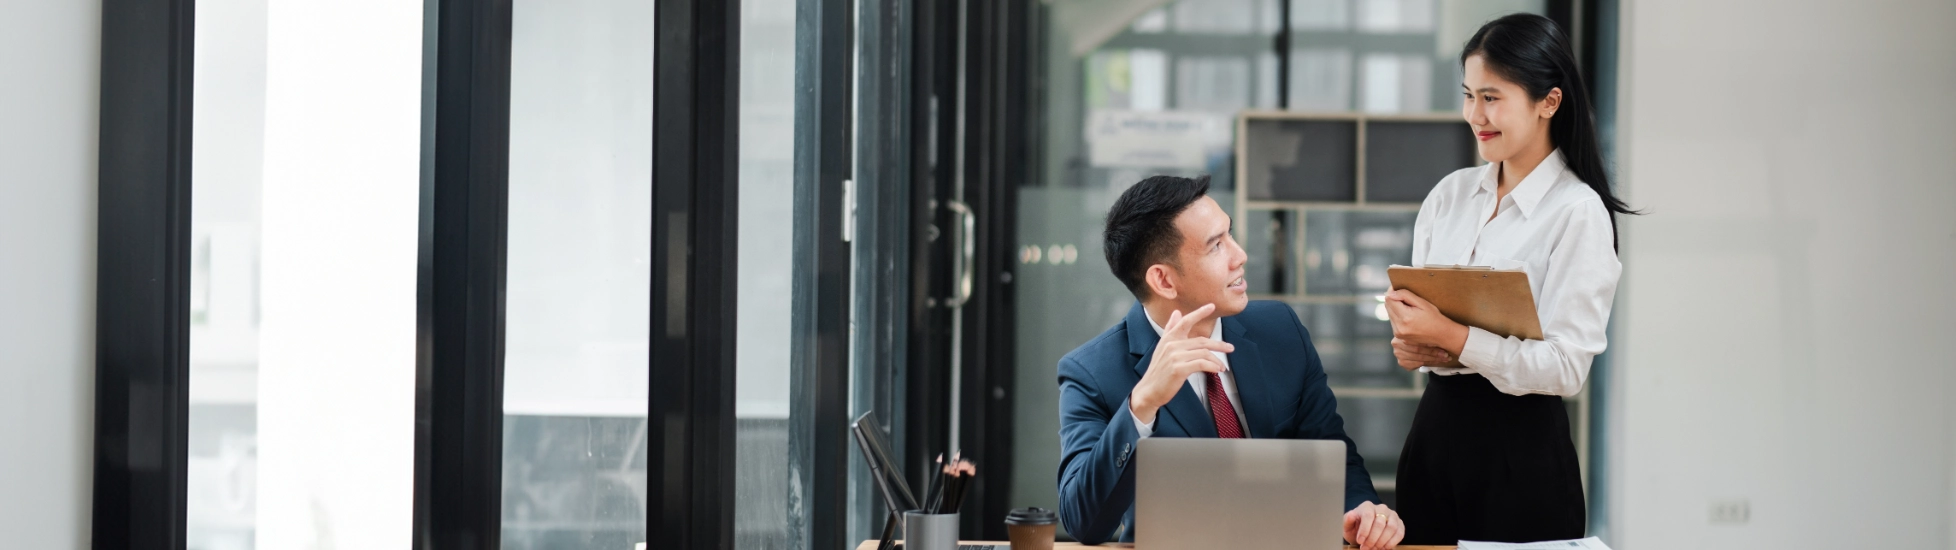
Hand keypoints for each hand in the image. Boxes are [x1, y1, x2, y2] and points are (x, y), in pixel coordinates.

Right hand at [1128, 303, 1232, 424]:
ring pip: (1203, 353)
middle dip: (1219, 344)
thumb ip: (1170, 329)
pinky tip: (1217, 370)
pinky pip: (1201, 364)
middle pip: (1201, 340)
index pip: (1186, 321)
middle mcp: (1171, 345)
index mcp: (1169, 338)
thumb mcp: (1162, 347)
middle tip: (1230, 348)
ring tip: (1222, 366)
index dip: (1199, 313)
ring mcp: (1175, 357)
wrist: (1149, 390)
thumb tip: (1177, 312)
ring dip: (1216, 360)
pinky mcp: (1178, 369)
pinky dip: (1212, 367)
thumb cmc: (1159, 370)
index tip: (1211, 306)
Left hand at [1342, 501, 1403, 549]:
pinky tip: (1384, 548)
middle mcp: (1381, 508)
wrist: (1365, 530)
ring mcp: (1392, 515)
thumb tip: (1351, 515)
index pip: (1368, 515)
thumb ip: (1348, 520)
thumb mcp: (1348, 525)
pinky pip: (1399, 533)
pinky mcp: (1400, 524)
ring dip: (1382, 541)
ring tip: (1374, 548)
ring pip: (1391, 528)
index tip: (1360, 541)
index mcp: (1367, 506)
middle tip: (1366, 548)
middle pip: (1380, 523)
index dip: (1364, 530)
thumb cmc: (1357, 527)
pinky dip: (1392, 543)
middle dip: (1372, 539)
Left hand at [1383, 288, 1468, 356]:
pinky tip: (1409, 316)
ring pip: (1389, 313)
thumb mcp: (1423, 303)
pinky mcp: (1399, 336)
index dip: (1392, 292)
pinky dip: (1398, 316)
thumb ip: (1405, 296)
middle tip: (1407, 298)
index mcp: (1405, 318)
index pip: (1389, 299)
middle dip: (1394, 299)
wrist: (1442, 335)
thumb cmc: (1435, 318)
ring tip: (1410, 308)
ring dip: (1396, 308)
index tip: (1398, 287)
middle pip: (1387, 306)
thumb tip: (1390, 293)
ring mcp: (1398, 333)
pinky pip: (1393, 321)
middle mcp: (1399, 327)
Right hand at [1391, 337, 1449, 370]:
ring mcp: (1398, 354)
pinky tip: (1435, 361)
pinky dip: (1427, 364)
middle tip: (1446, 355)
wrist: (1413, 340)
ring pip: (1419, 359)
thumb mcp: (1423, 328)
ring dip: (1433, 360)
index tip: (1444, 347)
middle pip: (1418, 351)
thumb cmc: (1421, 332)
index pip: (1417, 341)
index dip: (1431, 345)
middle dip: (1434, 353)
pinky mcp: (1402, 362)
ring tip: (1444, 358)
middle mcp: (1396, 344)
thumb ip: (1426, 332)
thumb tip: (1441, 334)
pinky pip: (1416, 365)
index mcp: (1400, 333)